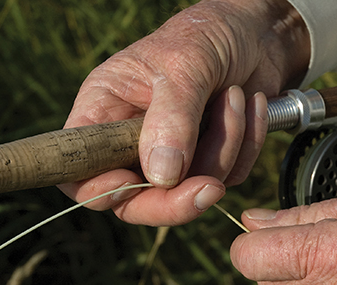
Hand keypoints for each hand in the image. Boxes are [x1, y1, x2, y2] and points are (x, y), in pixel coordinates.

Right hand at [58, 0, 309, 225]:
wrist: (255, 31)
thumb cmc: (206, 35)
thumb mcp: (184, 65)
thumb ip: (171, 119)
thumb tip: (162, 177)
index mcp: (104, 112)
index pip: (80, 171)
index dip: (98, 190)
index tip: (130, 184)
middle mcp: (133, 142)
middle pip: (137, 202)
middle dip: (176, 199)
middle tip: (212, 187)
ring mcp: (174, 157)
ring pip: (191, 190)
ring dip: (225, 148)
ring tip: (234, 97)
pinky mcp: (211, 161)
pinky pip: (230, 177)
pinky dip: (247, 145)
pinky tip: (251, 104)